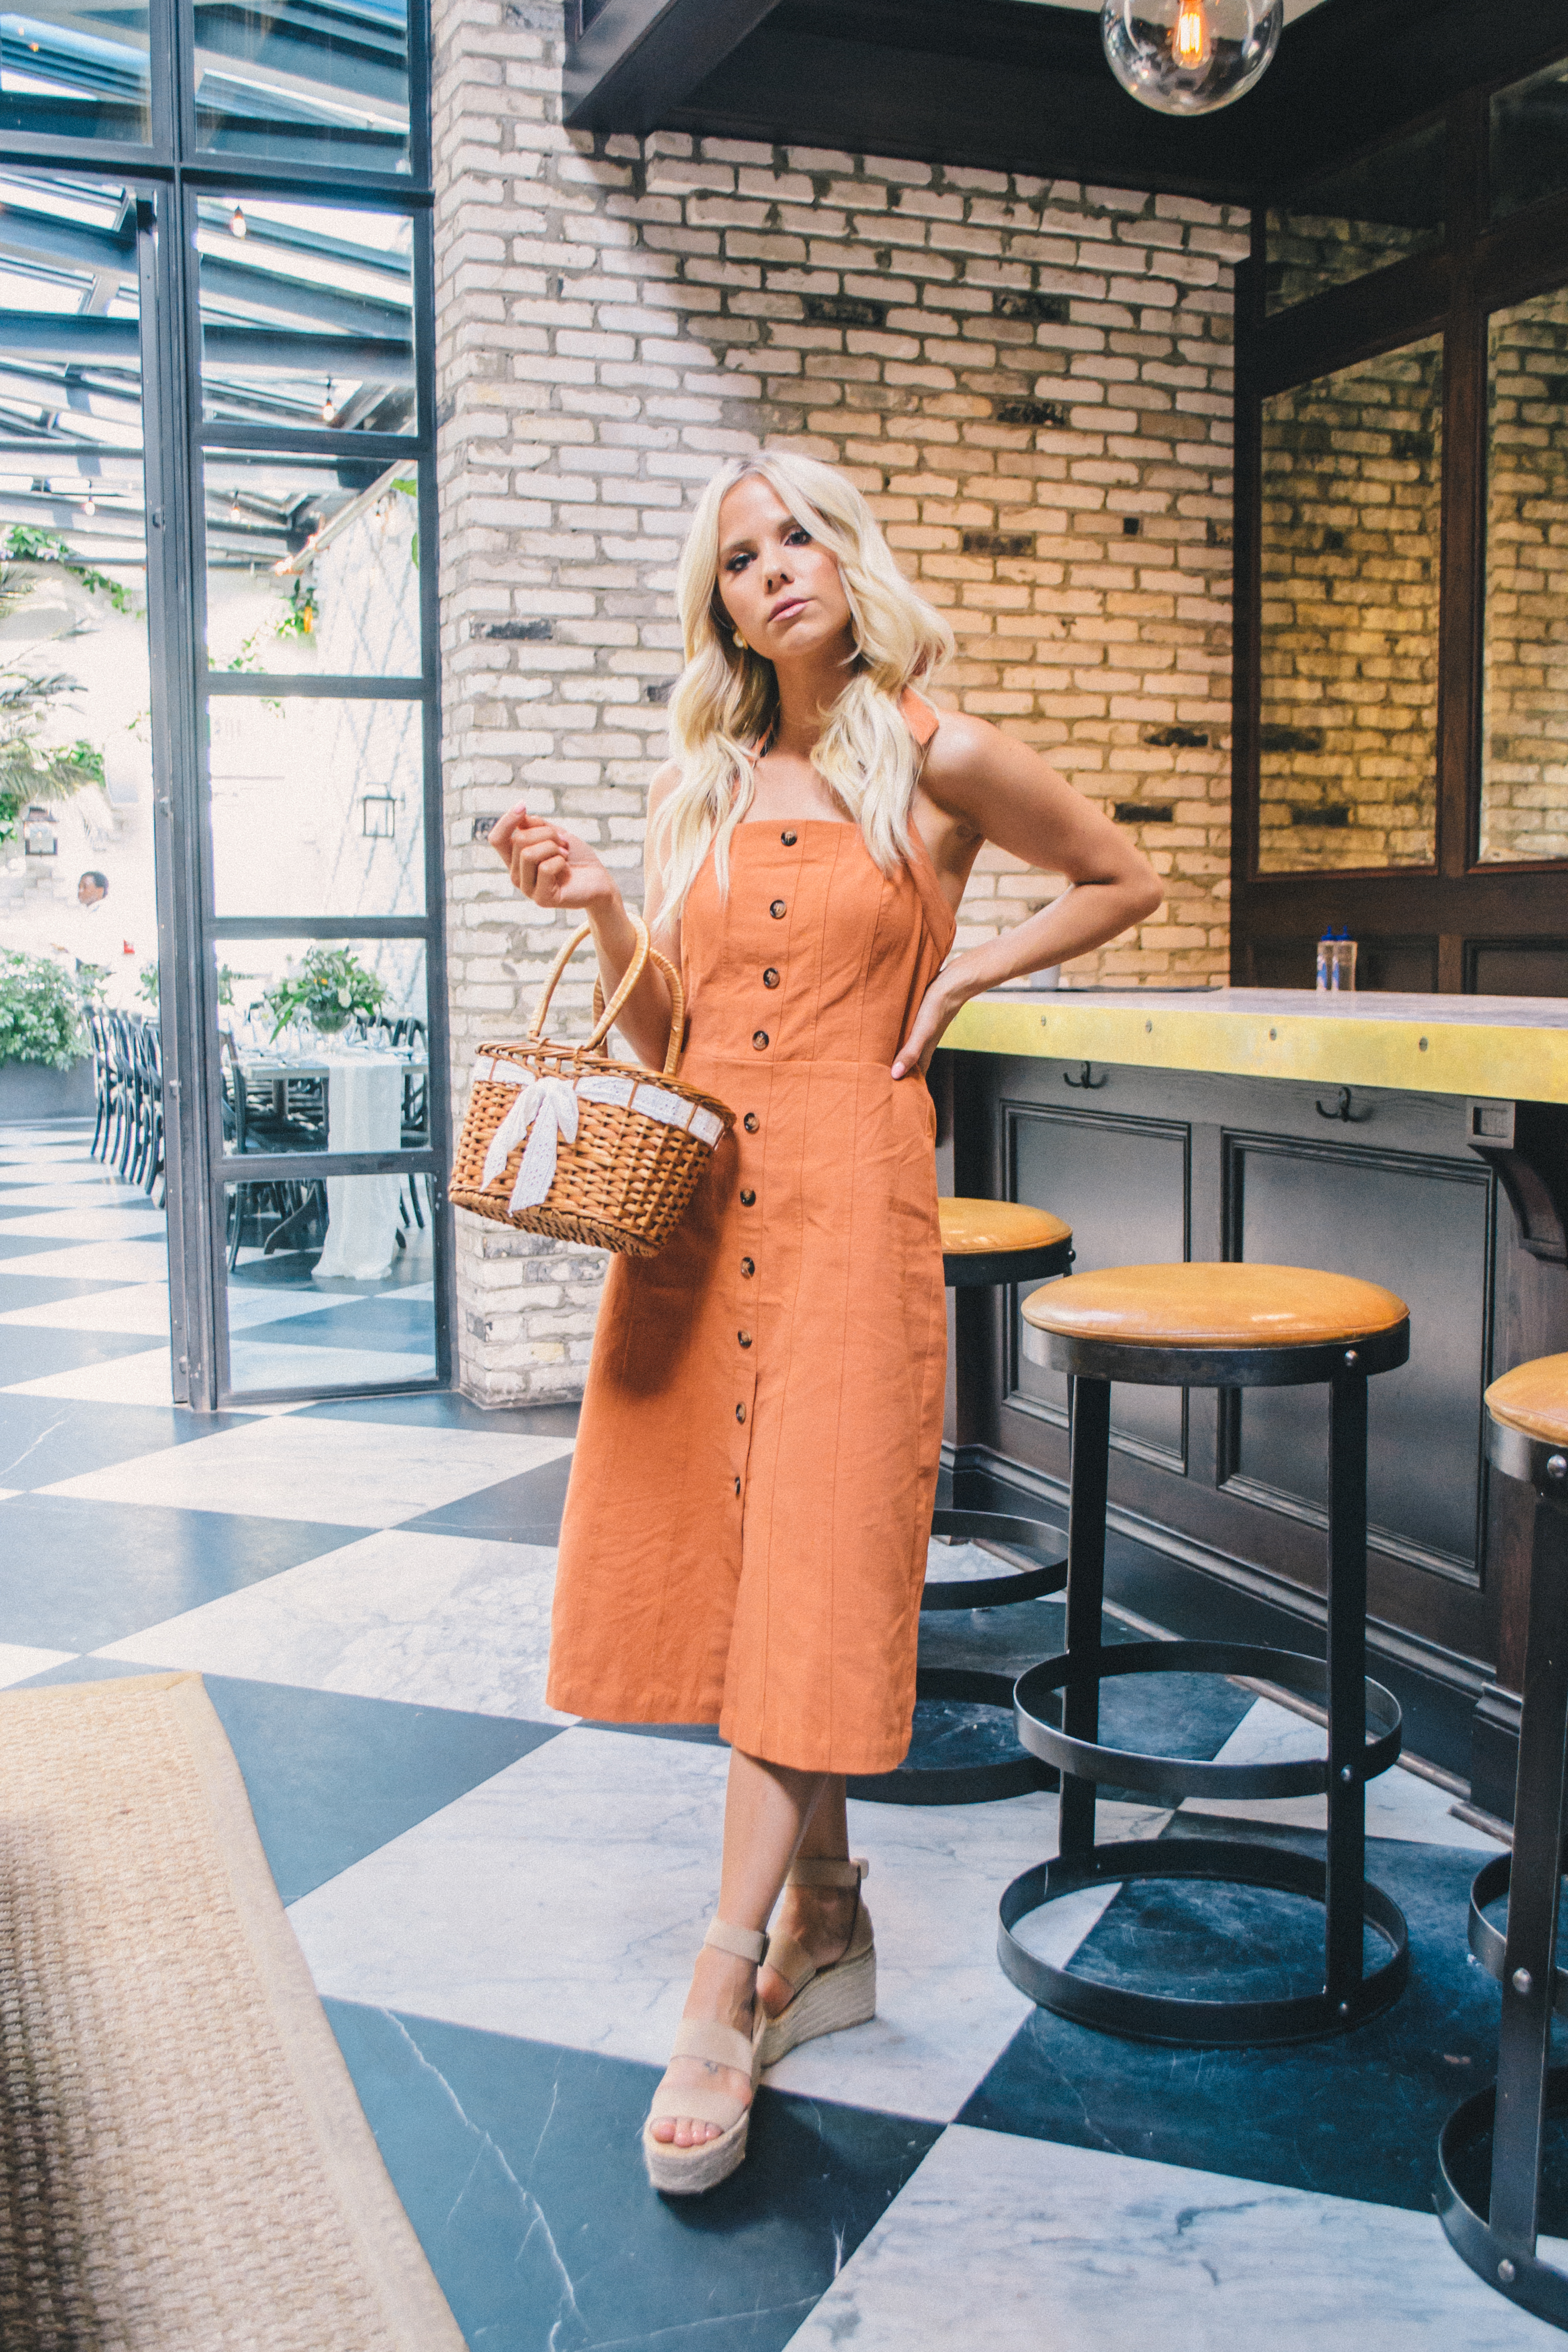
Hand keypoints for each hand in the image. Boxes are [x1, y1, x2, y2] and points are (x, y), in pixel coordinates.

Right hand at [488, 802, 615, 912]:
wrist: (599, 879)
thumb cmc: (576, 857)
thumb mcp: (555, 834)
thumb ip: (535, 826)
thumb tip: (520, 816)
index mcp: (515, 859)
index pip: (497, 839)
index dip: (506, 820)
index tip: (522, 805)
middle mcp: (517, 875)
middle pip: (519, 840)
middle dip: (546, 833)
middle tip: (563, 842)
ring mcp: (528, 888)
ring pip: (528, 854)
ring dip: (553, 847)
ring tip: (564, 854)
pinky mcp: (542, 899)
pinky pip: (544, 868)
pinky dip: (560, 861)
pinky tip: (566, 868)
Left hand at [892, 971, 967, 1080]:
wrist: (954, 982)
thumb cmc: (938, 1006)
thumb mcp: (922, 1031)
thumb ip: (910, 1052)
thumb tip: (895, 1075)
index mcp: (925, 1051)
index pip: (916, 1076)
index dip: (908, 1089)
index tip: (895, 1101)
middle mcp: (924, 1044)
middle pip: (912, 1066)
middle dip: (901, 1076)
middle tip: (882, 1086)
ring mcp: (922, 1032)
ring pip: (909, 1051)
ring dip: (899, 1059)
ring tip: (882, 1066)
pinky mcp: (920, 1020)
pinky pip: (908, 1036)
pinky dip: (900, 1042)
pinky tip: (891, 1038)